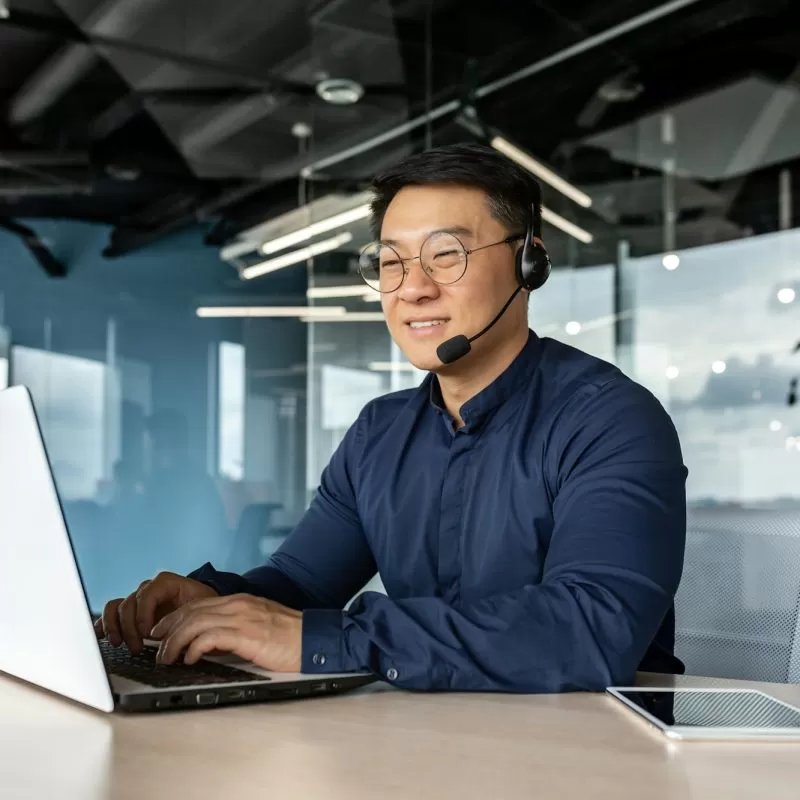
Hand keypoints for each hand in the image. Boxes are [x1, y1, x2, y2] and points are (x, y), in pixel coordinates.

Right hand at [94, 572, 218, 653]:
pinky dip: (104, 623)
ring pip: (117, 607)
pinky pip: (112, 613)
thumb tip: (176, 639)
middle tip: (137, 648)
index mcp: (167, 583)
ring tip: (119, 643)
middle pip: (129, 603)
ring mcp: (139, 600)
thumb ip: (188, 619)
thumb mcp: (202, 610)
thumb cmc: (204, 609)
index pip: (147, 593)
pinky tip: (100, 635)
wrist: (204, 610)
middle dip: (130, 627)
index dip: (144, 614)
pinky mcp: (132, 613)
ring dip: (115, 627)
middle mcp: (150, 589)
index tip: (147, 634)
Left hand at [149, 594, 302, 672]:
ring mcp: (242, 617)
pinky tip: (189, 660)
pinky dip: (193, 648)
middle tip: (155, 646)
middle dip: (168, 629)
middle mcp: (238, 605)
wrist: (314, 639)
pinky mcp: (246, 634)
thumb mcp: (259, 625)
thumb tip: (211, 643)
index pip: (198, 604)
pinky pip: (209, 637)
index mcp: (240, 602)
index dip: (175, 617)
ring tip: (166, 658)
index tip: (161, 632)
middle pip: (191, 611)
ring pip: (194, 623)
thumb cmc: (290, 637)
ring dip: (174, 641)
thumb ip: (236, 627)